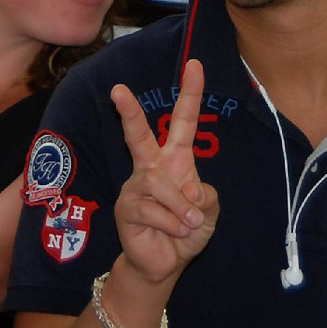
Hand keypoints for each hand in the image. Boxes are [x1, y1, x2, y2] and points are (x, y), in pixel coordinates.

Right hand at [110, 59, 219, 285]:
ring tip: (189, 223)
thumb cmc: (187, 231)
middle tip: (117, 89)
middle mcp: (151, 167)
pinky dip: (174, 225)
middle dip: (129, 112)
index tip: (195, 64)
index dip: (191, 93)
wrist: (165, 263)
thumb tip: (189, 190)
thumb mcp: (209, 211)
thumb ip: (206, 196)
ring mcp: (135, 187)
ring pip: (161, 185)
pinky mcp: (126, 208)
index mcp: (175, 160)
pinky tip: (175, 233)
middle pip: (138, 135)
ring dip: (182, 208)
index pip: (183, 121)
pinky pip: (155, 211)